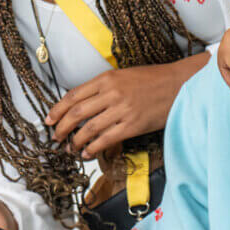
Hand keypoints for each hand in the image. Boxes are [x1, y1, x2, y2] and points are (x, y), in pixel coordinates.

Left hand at [46, 55, 205, 158]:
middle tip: (56, 136)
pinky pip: (106, 139)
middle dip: (61, 127)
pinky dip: (93, 148)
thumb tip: (82, 104)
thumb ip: (103, 88)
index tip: (49, 119)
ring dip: (75, 141)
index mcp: (107, 78)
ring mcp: (122, 110)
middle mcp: (112, 93)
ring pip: (89, 128)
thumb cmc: (153, 80)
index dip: (57, 110)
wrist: (179, 84)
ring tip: (70, 148)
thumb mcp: (124, 76)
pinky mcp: (133, 125)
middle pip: (76, 113)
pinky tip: (87, 152)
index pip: (73, 95)